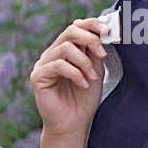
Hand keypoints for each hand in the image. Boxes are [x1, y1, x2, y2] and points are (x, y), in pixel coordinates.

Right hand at [30, 18, 108, 137]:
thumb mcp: (96, 71)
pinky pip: (58, 65)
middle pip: (70, 32)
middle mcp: (54, 53)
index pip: (76, 27)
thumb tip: (104, 34)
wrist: (73, 123)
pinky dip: (75, 73)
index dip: (92, 24)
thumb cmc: (84, 99)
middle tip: (102, 54)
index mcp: (67, 50)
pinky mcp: (38, 76)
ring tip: (92, 78)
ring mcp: (44, 63)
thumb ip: (96, 53)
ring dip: (84, 62)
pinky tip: (83, 84)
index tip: (108, 30)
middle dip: (90, 39)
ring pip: (65, 48)